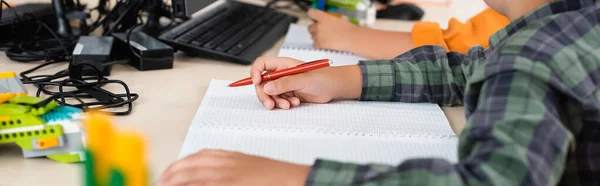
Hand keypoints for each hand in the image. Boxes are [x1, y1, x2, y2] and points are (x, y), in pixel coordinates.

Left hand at [157, 149, 310, 185]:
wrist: (292, 178)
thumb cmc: (273, 176)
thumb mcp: (247, 168)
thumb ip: (229, 170)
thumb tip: (213, 176)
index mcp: (228, 157)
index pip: (195, 157)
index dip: (177, 166)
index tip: (168, 174)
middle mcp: (224, 163)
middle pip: (188, 166)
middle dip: (169, 175)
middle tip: (159, 182)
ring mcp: (225, 175)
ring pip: (190, 176)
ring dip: (173, 181)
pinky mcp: (228, 185)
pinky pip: (202, 184)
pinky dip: (190, 185)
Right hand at [251, 56, 361, 109]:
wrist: (335, 87)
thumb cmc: (323, 77)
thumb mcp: (303, 80)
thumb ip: (284, 83)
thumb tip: (266, 87)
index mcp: (284, 64)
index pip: (262, 64)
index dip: (256, 72)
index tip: (256, 82)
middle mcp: (282, 73)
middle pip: (263, 82)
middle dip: (264, 94)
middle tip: (270, 104)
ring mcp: (286, 84)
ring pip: (270, 94)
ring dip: (276, 101)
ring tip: (288, 105)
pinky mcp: (290, 94)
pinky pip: (279, 100)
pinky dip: (284, 104)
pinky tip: (294, 103)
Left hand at [308, 9, 361, 51]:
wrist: (352, 38)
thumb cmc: (348, 28)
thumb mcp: (338, 18)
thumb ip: (329, 19)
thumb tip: (326, 21)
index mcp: (323, 17)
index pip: (311, 13)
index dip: (313, 17)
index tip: (316, 20)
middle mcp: (318, 26)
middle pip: (310, 27)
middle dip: (315, 29)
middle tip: (323, 32)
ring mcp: (318, 36)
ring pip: (312, 36)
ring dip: (317, 37)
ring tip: (327, 39)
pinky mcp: (319, 44)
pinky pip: (315, 45)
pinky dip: (319, 45)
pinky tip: (326, 44)